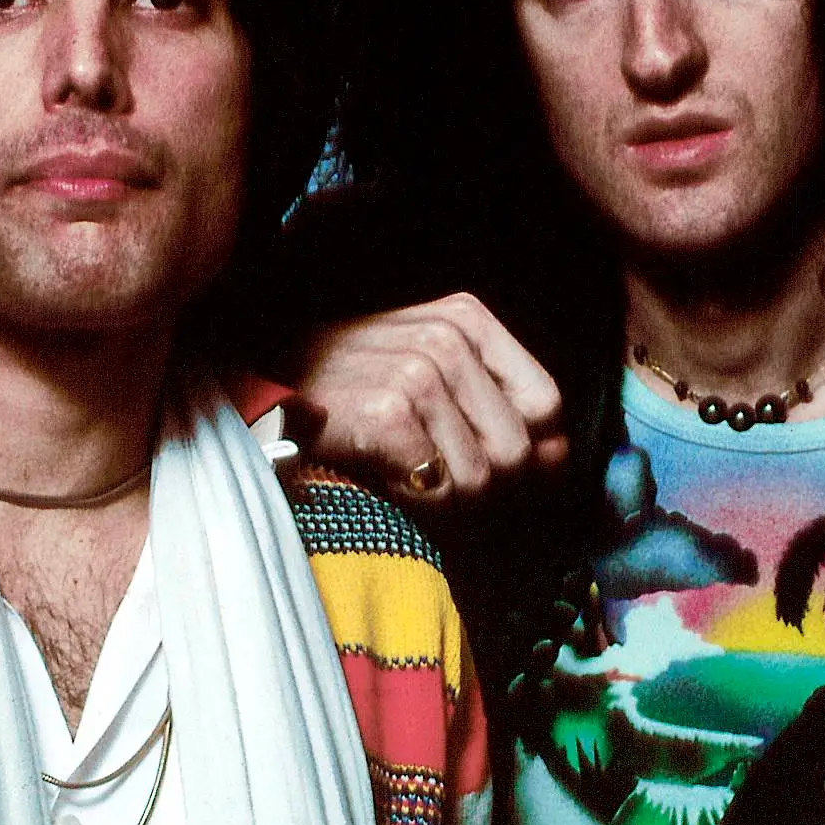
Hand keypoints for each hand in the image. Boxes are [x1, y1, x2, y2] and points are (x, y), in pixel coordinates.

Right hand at [286, 294, 565, 501]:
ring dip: (446, 498)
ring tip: (408, 477)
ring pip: (480, 477)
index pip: (546, 405)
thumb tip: (560, 454)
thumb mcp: (429, 371)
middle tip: (438, 479)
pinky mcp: (388, 411)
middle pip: (517, 450)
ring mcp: (417, 372)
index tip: (496, 468)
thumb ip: (498, 405)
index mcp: (468, 319)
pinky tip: (388, 482)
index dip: (532, 451)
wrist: (263, 387)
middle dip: (487, 484)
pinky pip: (438, 487)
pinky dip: (417, 505)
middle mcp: (448, 338)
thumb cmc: (354, 388)